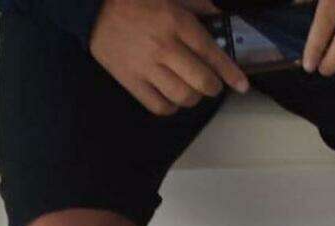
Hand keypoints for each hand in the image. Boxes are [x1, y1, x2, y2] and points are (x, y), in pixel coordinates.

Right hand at [90, 0, 248, 115]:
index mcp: (175, 22)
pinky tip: (173, 97)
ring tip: (192, 90)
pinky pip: (159, 105)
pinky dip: (172, 107)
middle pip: (201, 81)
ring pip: (183, 96)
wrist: (92, 7)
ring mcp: (145, 66)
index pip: (211, 53)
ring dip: (194, 98)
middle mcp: (163, 46)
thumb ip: (197, 4)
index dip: (230, 73)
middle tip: (212, 85)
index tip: (242, 85)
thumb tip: (219, 13)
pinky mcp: (129, 80)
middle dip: (213, 87)